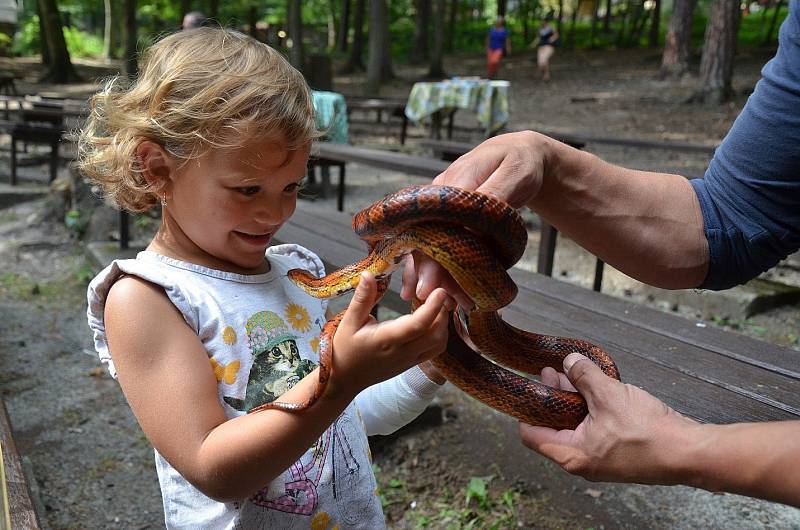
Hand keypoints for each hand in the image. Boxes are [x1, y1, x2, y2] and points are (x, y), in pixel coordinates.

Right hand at [331, 272, 453, 395]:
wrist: (345, 379)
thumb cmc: (345, 349)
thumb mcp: (349, 321)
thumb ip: (362, 298)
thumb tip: (369, 273)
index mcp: (386, 340)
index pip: (417, 325)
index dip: (432, 307)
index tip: (439, 290)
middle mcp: (402, 352)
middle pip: (435, 335)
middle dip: (442, 313)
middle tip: (439, 294)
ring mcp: (409, 361)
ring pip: (438, 344)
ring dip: (443, 325)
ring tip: (436, 306)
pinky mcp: (412, 364)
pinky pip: (434, 351)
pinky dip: (440, 334)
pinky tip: (432, 321)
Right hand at [401, 131, 549, 307]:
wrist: (522, 157)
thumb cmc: (519, 163)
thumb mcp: (514, 174)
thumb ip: (494, 195)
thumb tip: (472, 223)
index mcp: (450, 185)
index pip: (434, 225)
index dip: (430, 256)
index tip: (430, 283)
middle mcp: (438, 200)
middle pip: (425, 240)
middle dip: (428, 273)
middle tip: (434, 299)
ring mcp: (441, 212)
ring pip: (428, 247)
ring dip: (433, 276)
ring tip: (444, 302)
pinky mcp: (448, 223)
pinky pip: (438, 248)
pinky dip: (436, 270)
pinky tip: (435, 292)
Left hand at [519, 353, 698, 484]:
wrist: (688, 451)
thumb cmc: (648, 433)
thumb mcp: (608, 395)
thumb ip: (583, 376)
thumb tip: (569, 362)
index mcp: (571, 455)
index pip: (531, 436)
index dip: (525, 410)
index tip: (528, 389)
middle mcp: (582, 461)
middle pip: (554, 427)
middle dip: (552, 398)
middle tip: (551, 373)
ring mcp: (600, 459)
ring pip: (576, 426)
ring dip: (572, 400)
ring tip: (571, 373)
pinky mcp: (617, 452)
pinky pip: (594, 429)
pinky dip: (590, 409)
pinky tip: (595, 388)